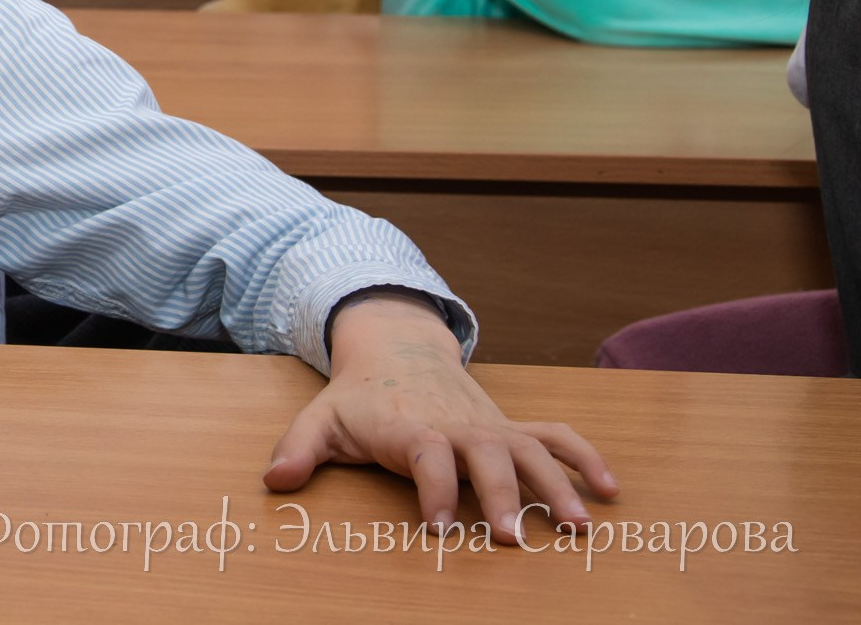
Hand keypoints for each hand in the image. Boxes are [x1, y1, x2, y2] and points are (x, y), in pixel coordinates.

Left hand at [264, 293, 616, 543]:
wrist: (396, 347)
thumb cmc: (359, 397)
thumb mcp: (320, 418)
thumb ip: (297, 450)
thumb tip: (273, 481)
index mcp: (412, 427)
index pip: (427, 458)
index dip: (433, 492)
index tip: (439, 528)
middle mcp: (458, 426)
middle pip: (487, 456)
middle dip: (502, 496)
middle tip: (514, 538)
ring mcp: (490, 424)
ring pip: (531, 450)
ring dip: (558, 486)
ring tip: (579, 528)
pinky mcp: (511, 425)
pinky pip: (557, 436)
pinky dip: (586, 457)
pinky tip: (611, 490)